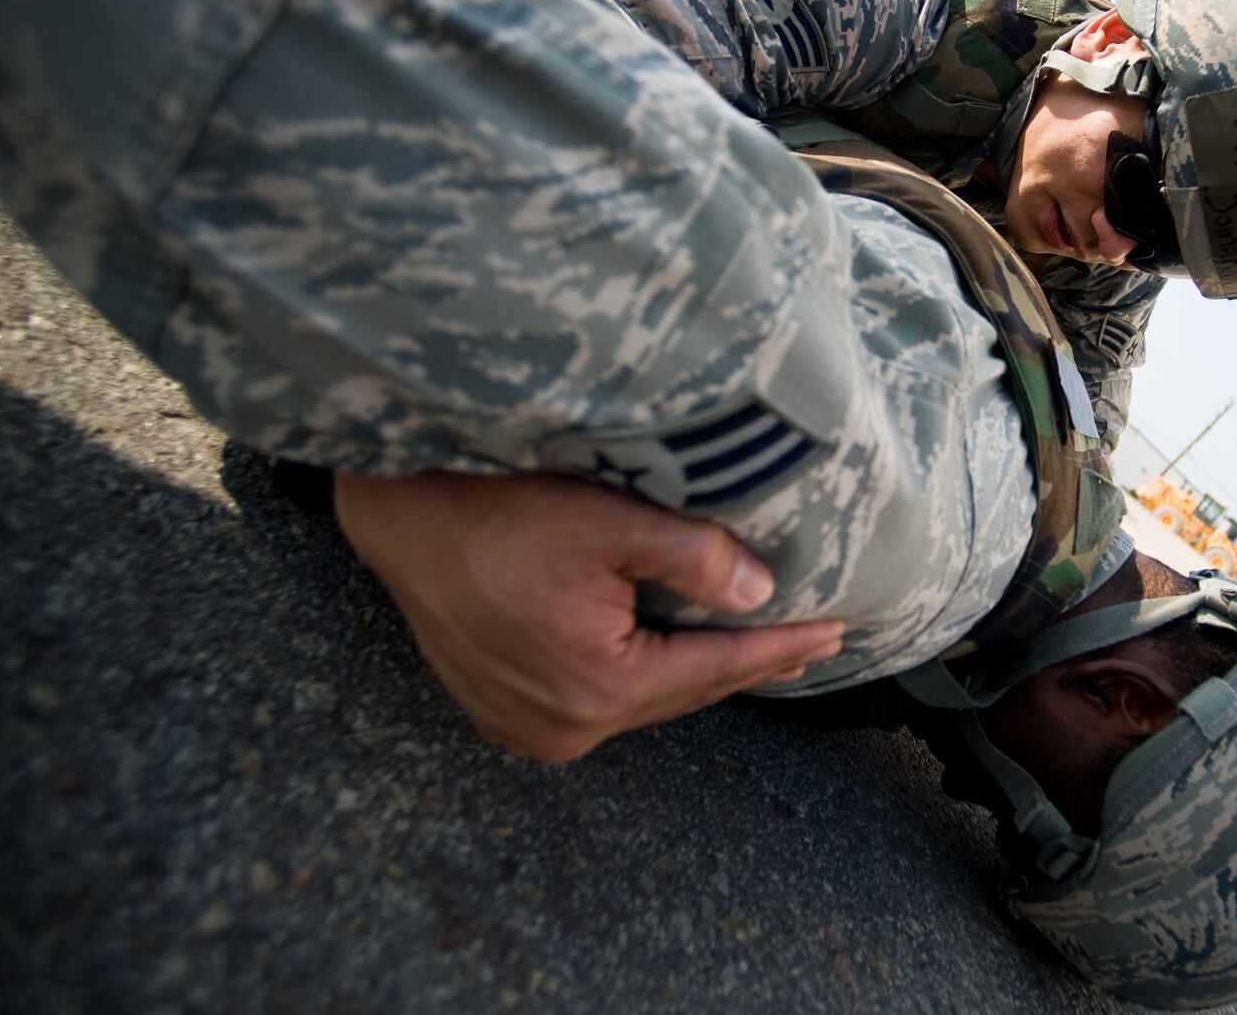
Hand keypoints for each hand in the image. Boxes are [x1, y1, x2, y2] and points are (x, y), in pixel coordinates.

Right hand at [332, 469, 843, 761]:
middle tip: (810, 641)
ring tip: (755, 647)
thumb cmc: (497, 508)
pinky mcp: (501, 714)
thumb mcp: (610, 521)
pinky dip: (637, 677)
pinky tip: (669, 653)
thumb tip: (761, 594)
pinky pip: (595, 702)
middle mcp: (561, 726)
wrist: (400, 516)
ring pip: (638, 701)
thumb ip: (695, 559)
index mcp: (595, 688)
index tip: (836, 633)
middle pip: (678, 694)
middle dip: (744, 663)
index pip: (715, 671)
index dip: (780, 649)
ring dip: (690, 672)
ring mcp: (525, 728)